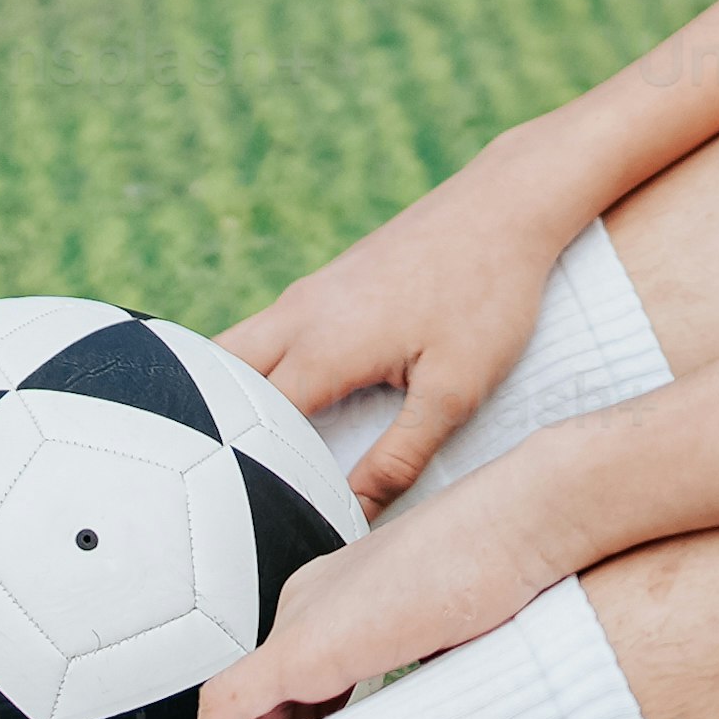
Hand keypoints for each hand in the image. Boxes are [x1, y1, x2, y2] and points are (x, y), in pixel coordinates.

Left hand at [188, 446, 590, 718]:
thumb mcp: (453, 635)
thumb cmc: (506, 571)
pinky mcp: (301, 646)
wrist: (515, 529)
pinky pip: (231, 705)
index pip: (299, 670)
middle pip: (268, 686)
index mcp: (342, 592)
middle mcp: (310, 599)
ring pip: (244, 699)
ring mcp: (302, 619)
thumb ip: (421, 668)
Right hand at [223, 138, 596, 510]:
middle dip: (211, 431)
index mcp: (322, 346)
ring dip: (231, 397)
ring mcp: (309, 293)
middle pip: (218, 379)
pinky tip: (285, 404)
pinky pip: (269, 333)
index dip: (249, 475)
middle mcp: (299, 314)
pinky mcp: (328, 283)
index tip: (251, 515)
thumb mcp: (455, 391)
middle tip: (217, 486)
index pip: (252, 426)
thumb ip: (399, 457)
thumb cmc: (487, 295)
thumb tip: (354, 514)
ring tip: (242, 453)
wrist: (507, 203)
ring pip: (238, 350)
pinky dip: (259, 371)